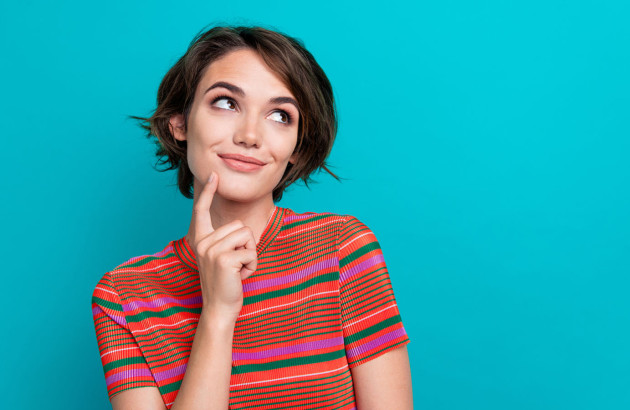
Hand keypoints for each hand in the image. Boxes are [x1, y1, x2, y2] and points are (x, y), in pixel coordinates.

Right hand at [187, 171, 257, 320]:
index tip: (213, 175)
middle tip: (235, 266)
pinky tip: (240, 277)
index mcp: (201, 240)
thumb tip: (239, 228)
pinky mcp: (223, 259)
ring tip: (237, 271)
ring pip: (246, 236)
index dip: (207, 192)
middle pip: (239, 226)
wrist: (219, 308)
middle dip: (245, 246)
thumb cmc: (225, 284)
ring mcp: (211, 250)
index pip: (201, 210)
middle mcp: (203, 242)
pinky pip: (250, 252)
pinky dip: (252, 265)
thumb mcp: (221, 258)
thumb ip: (224, 242)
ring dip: (249, 255)